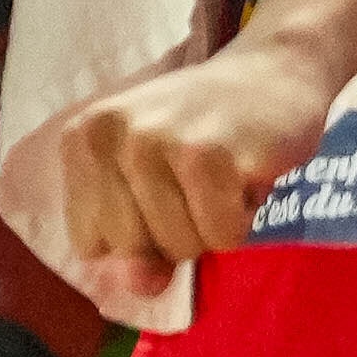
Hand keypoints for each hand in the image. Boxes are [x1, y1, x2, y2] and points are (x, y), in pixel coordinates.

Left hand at [37, 36, 339, 276]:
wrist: (273, 71)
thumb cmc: (202, 131)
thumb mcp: (148, 181)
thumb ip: (131, 241)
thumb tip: (142, 285)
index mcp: (83, 139)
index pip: (92, 245)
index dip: (136, 231)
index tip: (161, 188)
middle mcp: (114, 134)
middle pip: (134, 250)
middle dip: (174, 231)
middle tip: (195, 181)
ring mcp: (163, 141)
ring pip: (181, 247)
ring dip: (213, 223)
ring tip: (221, 174)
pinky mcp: (215, 155)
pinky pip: (224, 237)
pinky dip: (243, 217)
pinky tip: (245, 172)